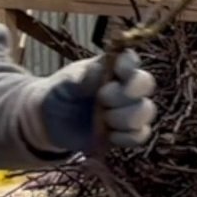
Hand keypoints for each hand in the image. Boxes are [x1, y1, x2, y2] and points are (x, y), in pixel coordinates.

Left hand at [22, 51, 157, 153]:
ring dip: (126, 117)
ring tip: (104, 118)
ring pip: (146, 110)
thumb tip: (98, 70)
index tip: (119, 70)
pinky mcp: (125, 132)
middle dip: (126, 94)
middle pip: (146, 84)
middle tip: (102, 98)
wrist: (50, 121)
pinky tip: (110, 135)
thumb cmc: (59, 93)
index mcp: (110, 67)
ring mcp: (127, 109)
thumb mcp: (65, 84)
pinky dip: (127, 137)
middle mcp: (124, 85)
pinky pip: (140, 135)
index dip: (130, 64)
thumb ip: (82, 79)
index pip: (130, 59)